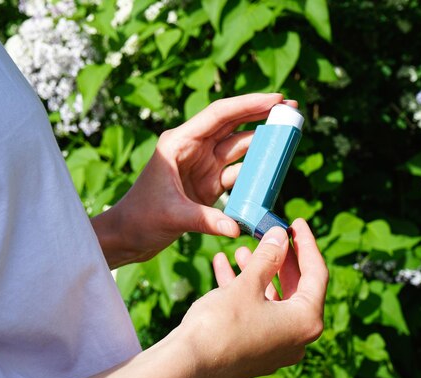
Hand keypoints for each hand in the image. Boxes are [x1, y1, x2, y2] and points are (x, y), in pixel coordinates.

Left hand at [92, 93, 296, 267]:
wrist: (128, 236)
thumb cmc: (140, 218)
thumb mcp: (171, 216)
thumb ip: (205, 220)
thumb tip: (236, 228)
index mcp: (179, 143)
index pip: (219, 115)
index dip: (248, 104)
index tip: (277, 98)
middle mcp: (192, 149)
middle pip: (233, 126)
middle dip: (261, 116)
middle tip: (292, 110)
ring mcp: (202, 167)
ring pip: (238, 148)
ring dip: (262, 144)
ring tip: (290, 138)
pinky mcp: (208, 185)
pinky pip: (237, 174)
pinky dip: (254, 173)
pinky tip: (273, 171)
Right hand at [177, 219, 328, 377]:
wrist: (186, 366)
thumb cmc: (220, 325)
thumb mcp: (247, 285)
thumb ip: (267, 257)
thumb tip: (280, 236)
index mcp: (305, 321)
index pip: (316, 274)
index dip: (307, 244)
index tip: (297, 223)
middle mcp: (296, 338)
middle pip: (296, 287)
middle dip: (280, 258)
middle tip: (270, 234)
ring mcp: (275, 346)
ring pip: (273, 300)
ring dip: (259, 273)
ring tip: (241, 250)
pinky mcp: (254, 350)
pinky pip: (257, 314)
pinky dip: (245, 292)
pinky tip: (223, 268)